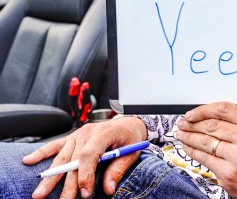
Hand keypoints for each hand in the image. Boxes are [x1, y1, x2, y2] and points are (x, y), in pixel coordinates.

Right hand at [22, 116, 147, 198]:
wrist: (129, 123)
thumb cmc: (130, 137)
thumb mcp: (131, 152)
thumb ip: (118, 169)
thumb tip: (108, 189)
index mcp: (103, 133)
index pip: (89, 155)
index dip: (85, 175)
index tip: (85, 193)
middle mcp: (87, 133)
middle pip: (73, 160)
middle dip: (67, 183)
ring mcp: (77, 135)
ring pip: (62, 157)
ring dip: (50, 177)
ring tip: (39, 194)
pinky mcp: (72, 138)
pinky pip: (55, 145)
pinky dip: (41, 153)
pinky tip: (28, 161)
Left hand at [176, 102, 236, 198]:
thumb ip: (236, 123)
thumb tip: (206, 115)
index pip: (225, 109)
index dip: (204, 110)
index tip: (193, 113)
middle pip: (212, 125)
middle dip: (192, 123)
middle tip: (184, 123)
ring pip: (205, 141)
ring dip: (189, 136)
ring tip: (182, 133)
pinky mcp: (227, 172)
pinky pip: (203, 158)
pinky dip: (191, 150)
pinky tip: (187, 146)